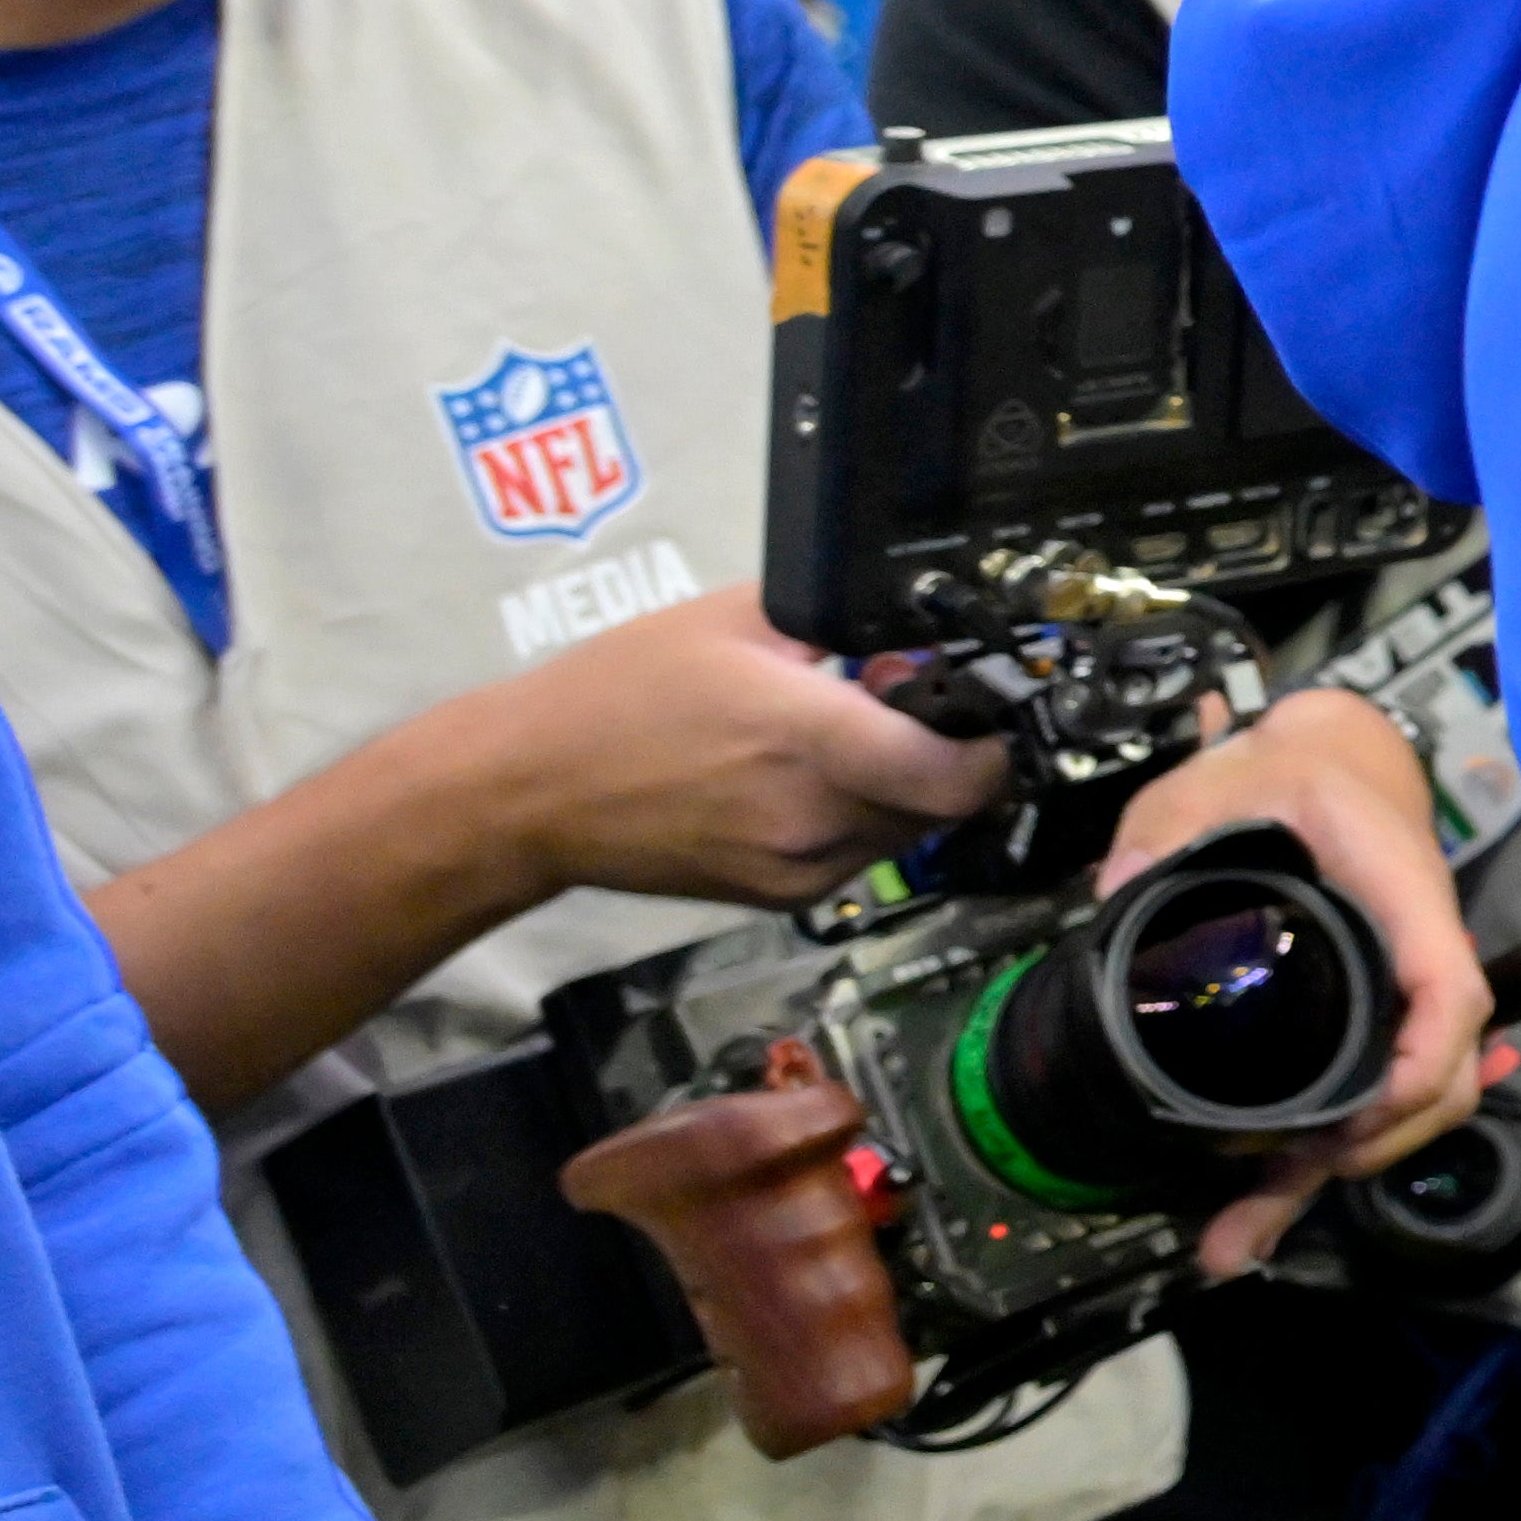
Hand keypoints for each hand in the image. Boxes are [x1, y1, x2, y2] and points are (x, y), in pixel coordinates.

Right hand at [469, 590, 1004, 909]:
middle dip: (946, 753)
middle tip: (901, 704)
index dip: (991, 742)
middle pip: (943, 801)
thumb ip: (838, 620)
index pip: (958, 773)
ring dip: (905, 787)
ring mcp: (797, 870)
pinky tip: (808, 778)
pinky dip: (860, 818)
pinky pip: (858, 857)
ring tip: (847, 736)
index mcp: (811, 743)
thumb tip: (911, 627)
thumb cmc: (621, 692)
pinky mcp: (777, 899)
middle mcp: (815, 819)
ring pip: (906, 832)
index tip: (981, 703)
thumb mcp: (735, 620)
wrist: (528, 793)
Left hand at [1096, 685, 1501, 1268]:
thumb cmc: (1280, 766)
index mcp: (1396, 889)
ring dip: (1330, 1171)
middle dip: (1369, 1147)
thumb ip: (1163, 831)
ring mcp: (1393, 989)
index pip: (1449, 986)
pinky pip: (1362, 1089)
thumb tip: (1118, 894)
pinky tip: (1263, 1209)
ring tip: (1240, 1236)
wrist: (1327, 754)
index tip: (1358, 1119)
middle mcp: (1412, 951)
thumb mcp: (1208, 783)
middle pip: (1440, 1073)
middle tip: (1276, 1189)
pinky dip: (1316, 1155)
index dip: (1422, 1064)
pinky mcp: (1364, 1014)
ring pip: (1399, 1099)